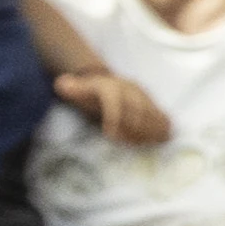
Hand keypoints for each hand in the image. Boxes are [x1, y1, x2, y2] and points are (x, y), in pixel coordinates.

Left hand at [49, 69, 167, 147]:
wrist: (105, 82)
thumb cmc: (89, 92)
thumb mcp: (76, 88)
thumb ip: (69, 88)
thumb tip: (61, 84)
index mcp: (112, 86)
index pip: (116, 102)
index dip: (115, 119)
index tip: (110, 136)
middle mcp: (131, 89)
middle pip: (137, 110)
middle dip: (132, 129)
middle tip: (125, 142)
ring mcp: (145, 96)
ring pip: (152, 113)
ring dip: (149, 131)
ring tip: (141, 144)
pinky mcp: (153, 103)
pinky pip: (162, 116)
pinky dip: (162, 128)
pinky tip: (159, 139)